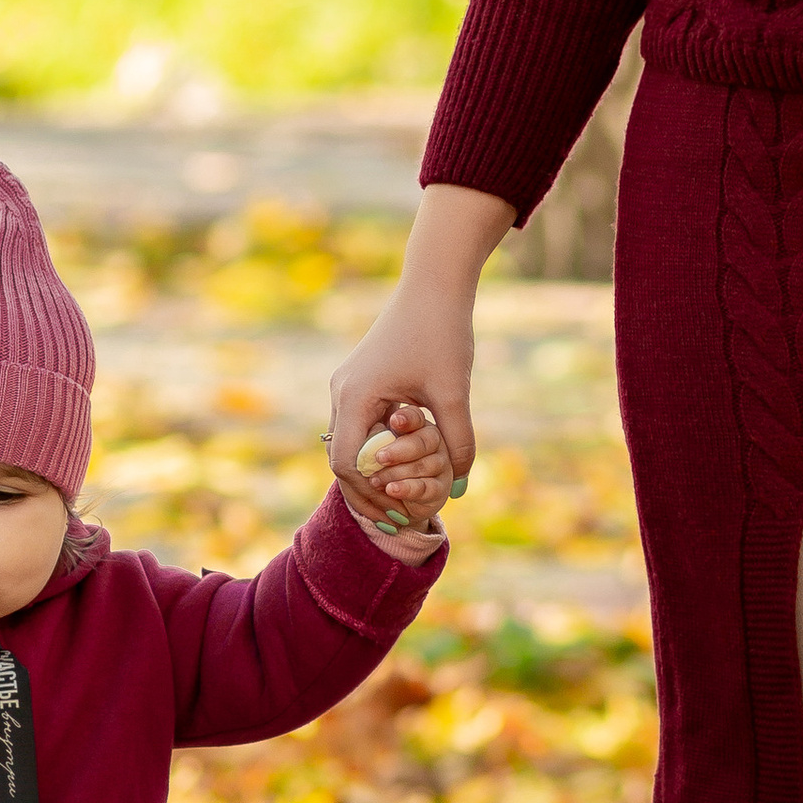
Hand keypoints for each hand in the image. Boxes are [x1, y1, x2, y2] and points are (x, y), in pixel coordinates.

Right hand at [327, 183, 511, 522]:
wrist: (435, 284)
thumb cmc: (443, 332)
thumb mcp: (454, 392)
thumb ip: (457, 441)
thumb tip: (460, 487)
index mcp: (355, 396)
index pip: (346, 464)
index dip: (368, 496)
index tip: (396, 515)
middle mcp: (342, 392)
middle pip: (343, 458)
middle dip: (369, 490)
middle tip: (399, 518)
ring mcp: (349, 385)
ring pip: (352, 442)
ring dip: (375, 471)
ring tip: (403, 498)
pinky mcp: (363, 380)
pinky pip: (362, 425)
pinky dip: (379, 449)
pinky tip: (406, 465)